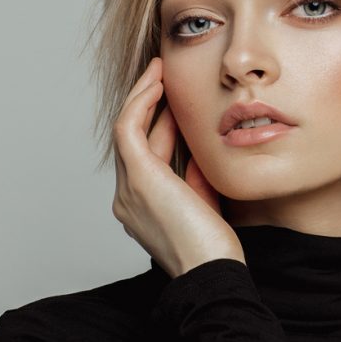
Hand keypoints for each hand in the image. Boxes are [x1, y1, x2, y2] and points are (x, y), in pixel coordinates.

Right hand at [111, 56, 244, 277]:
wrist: (211, 272)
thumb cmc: (214, 248)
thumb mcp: (203, 201)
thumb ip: (194, 175)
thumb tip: (195, 146)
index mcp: (141, 206)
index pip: (147, 154)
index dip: (160, 123)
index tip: (178, 100)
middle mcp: (127, 197)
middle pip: (134, 138)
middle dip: (148, 102)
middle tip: (163, 73)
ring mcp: (128, 188)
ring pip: (126, 128)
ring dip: (142, 95)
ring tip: (159, 69)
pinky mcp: (138, 178)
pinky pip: (129, 128)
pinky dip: (141, 102)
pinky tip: (157, 83)